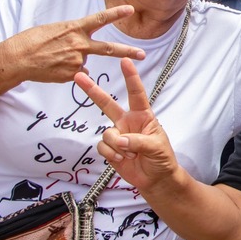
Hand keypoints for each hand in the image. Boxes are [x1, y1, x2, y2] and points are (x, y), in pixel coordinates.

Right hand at [8, 6, 145, 82]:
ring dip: (73, 60)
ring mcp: (77, 61)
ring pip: (84, 62)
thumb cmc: (32, 41)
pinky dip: (68, 71)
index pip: (100, 19)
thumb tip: (83, 52)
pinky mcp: (72, 75)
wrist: (18, 59)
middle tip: (142, 54)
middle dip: (127, 52)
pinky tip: (53, 67)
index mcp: (74, 28)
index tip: (131, 9)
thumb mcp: (55, 30)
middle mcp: (79, 44)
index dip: (116, 14)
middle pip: (109, 49)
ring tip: (53, 58)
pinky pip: (76, 74)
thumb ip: (73, 37)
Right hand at [73, 58, 179, 192]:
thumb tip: (120, 140)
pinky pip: (102, 146)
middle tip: (79, 76)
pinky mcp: (110, 149)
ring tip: (131, 154)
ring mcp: (117, 135)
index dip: (131, 77)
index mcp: (143, 116)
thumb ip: (139, 141)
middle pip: (107, 103)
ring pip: (107, 133)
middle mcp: (127, 122)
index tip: (125, 60)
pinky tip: (122, 159)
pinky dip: (111, 154)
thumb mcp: (156, 147)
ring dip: (117, 145)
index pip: (136, 94)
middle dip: (92, 91)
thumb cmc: (161, 158)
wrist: (155, 179)